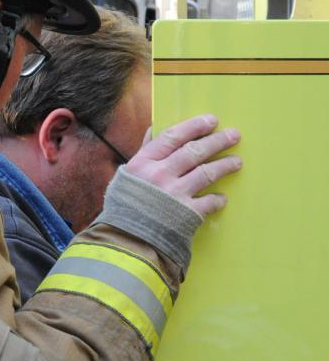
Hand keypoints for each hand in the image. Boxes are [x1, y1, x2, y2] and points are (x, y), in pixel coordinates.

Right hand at [125, 115, 241, 216]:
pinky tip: (222, 198)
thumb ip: (143, 152)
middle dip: (217, 141)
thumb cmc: (124, 206)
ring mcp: (174, 194)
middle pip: (194, 151)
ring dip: (224, 165)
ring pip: (206, 173)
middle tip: (234, 135)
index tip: (211, 120)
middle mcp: (159, 175)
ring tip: (236, 161)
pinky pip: (208, 202)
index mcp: (143, 163)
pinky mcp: (186, 214)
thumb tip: (155, 128)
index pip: (172, 137)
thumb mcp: (127, 176)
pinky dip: (217, 199)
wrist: (126, 241)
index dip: (194, 126)